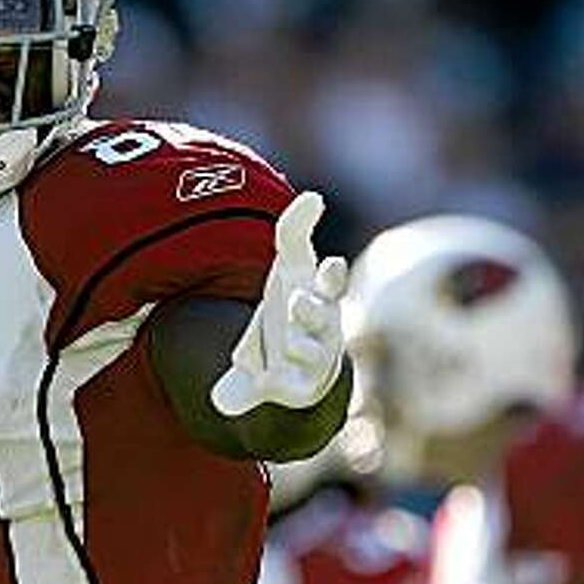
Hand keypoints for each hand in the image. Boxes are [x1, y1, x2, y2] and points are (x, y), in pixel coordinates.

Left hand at [210, 190, 347, 416]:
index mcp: (319, 297)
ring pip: (309, 351)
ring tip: (284, 340)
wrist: (292, 362)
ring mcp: (311, 360)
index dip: (331, 276)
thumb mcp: (290, 268)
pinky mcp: (295, 387)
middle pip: (322, 318)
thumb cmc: (294, 303)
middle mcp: (321, 329)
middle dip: (310, 310)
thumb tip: (312, 195)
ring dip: (296, 343)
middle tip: (296, 303)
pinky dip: (269, 386)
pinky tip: (253, 386)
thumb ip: (296, 230)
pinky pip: (284, 388)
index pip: (330, 284)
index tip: (329, 264)